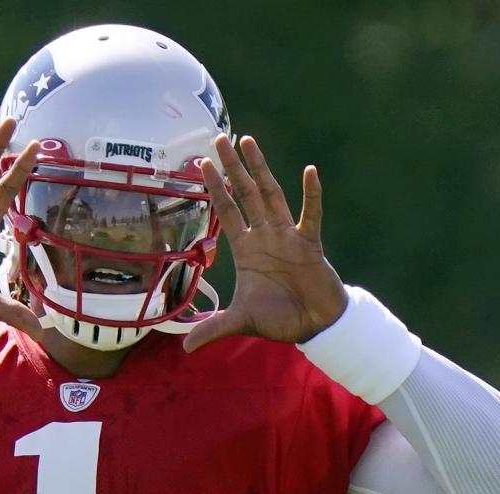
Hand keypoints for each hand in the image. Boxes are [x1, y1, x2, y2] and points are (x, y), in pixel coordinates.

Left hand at [182, 135, 347, 352]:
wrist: (313, 326)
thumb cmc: (280, 318)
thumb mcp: (240, 321)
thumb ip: (213, 328)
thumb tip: (185, 349)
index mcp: (247, 248)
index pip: (227, 211)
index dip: (214, 188)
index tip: (201, 163)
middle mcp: (265, 235)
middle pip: (245, 193)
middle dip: (232, 167)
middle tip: (220, 139)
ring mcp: (287, 236)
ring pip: (271, 194)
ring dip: (259, 169)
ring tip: (248, 141)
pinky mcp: (310, 244)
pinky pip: (310, 215)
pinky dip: (311, 195)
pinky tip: (309, 171)